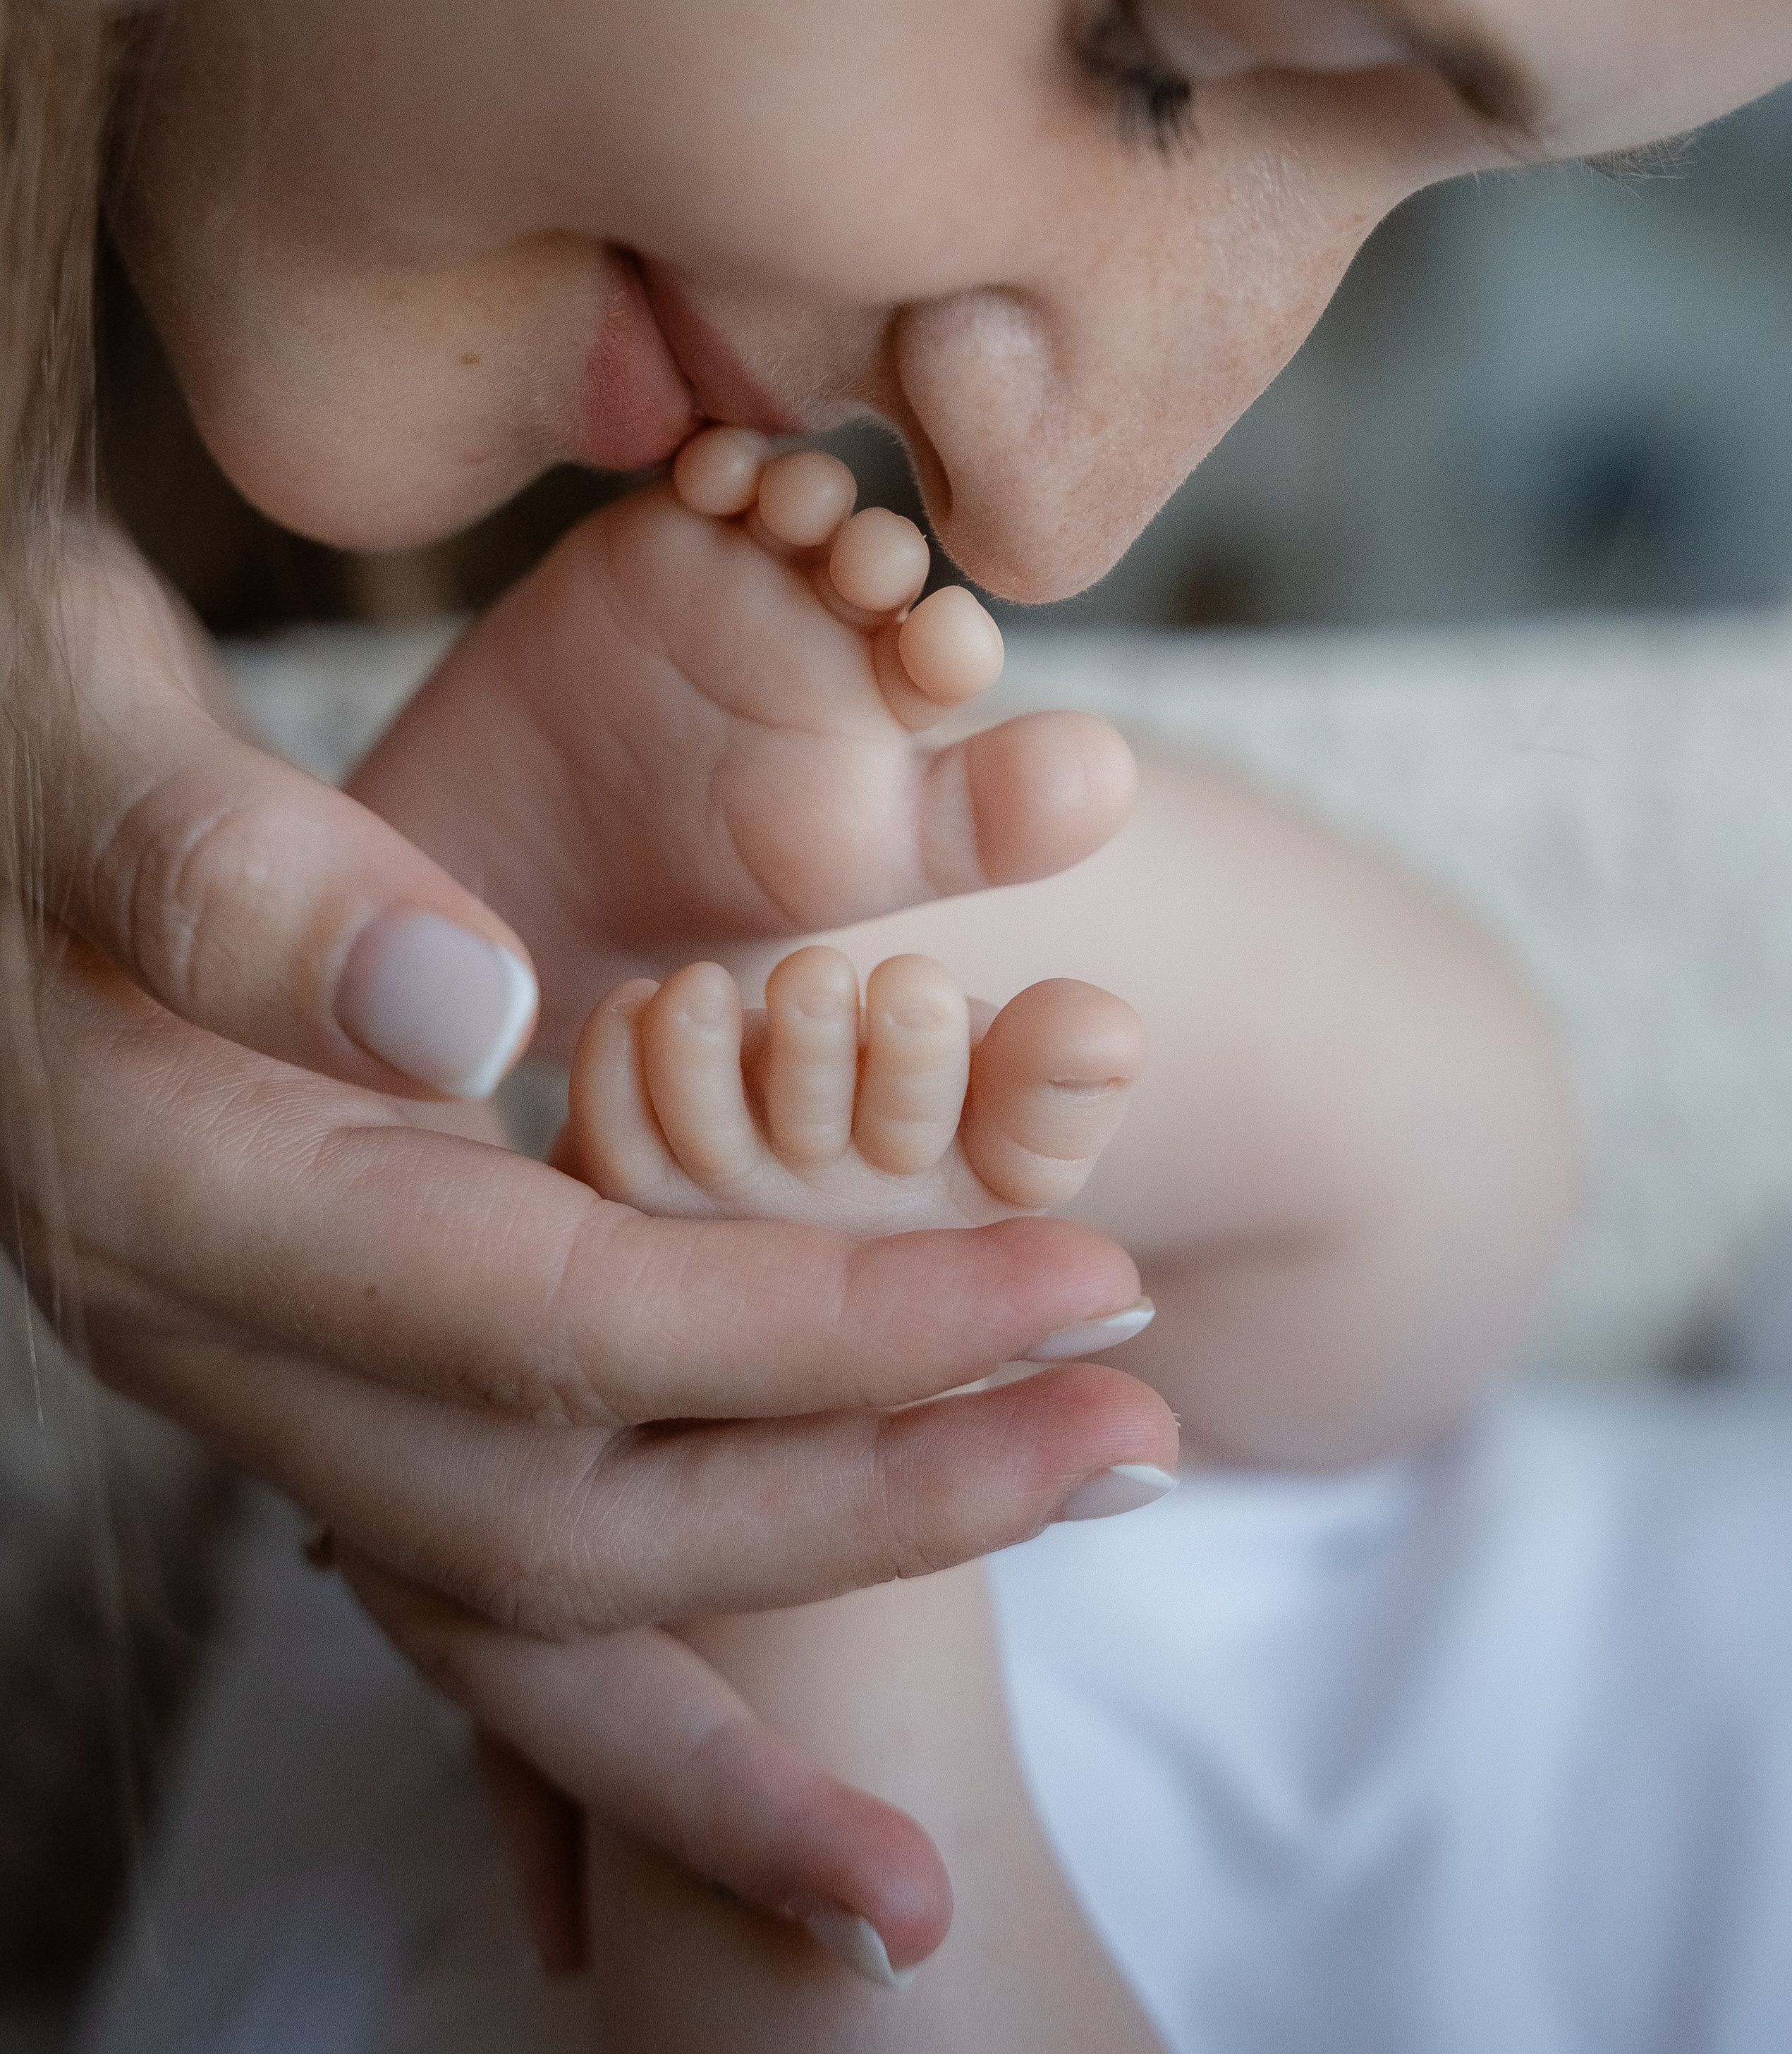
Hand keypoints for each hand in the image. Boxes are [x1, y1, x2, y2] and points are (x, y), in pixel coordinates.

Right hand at [8, 527, 1171, 1958]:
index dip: (835, 1325)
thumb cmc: (0, 712)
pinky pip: (487, 1537)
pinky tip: (810, 1615)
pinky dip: (655, 1619)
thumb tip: (462, 1018)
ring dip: (782, 1613)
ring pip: (529, 1584)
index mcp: (181, 1190)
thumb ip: (229, 873)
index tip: (1082, 1290)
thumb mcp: (77, 733)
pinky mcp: (305, 1337)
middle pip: (574, 1515)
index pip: (563, 1319)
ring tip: (1017, 1596)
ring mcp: (256, 1356)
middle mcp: (214, 1326)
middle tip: (1137, 1451)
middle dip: (874, 1499)